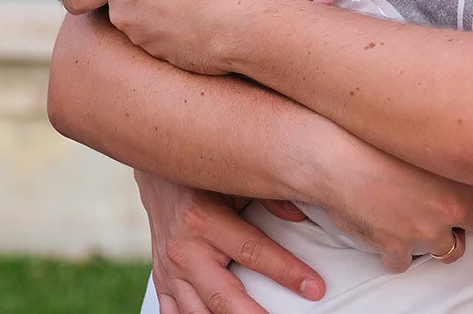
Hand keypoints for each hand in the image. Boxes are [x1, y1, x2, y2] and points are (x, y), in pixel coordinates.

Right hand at [132, 171, 324, 313]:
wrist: (157, 172)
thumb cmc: (202, 177)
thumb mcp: (234, 179)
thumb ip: (269, 196)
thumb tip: (302, 214)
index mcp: (204, 219)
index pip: (253, 253)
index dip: (286, 272)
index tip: (314, 287)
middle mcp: (184, 250)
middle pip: (223, 296)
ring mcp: (169, 271)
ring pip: (198, 313)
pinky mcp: (161, 281)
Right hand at [319, 143, 472, 272]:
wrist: (335, 158)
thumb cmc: (371, 139)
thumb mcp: (422, 135)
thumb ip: (448, 148)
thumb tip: (461, 151)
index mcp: (461, 174)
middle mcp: (451, 205)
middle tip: (456, 204)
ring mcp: (426, 231)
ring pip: (451, 251)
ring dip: (440, 240)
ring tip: (422, 222)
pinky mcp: (398, 248)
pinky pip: (405, 263)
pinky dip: (396, 253)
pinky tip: (387, 234)